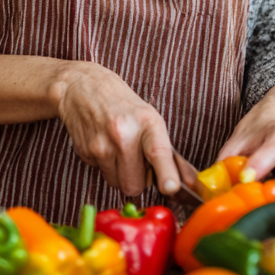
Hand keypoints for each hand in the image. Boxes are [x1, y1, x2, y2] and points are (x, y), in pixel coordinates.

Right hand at [53, 61, 181, 197]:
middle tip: (137, 159)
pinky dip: (106, 166)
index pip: (158, 152)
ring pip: (117, 183)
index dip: (167, 173)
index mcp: (147, 122)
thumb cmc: (123, 105)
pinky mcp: (86, 152)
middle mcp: (124, 133)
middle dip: (138, 179)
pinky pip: (102, 174)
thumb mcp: (150, 119)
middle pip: (135, 184)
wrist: (83, 87)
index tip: (172, 187)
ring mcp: (102, 144)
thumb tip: (191, 181)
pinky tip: (105, 145)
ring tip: (119, 149)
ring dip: (121, 174)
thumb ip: (168, 152)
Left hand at [218, 82, 274, 198]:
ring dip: (269, 203)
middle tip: (245, 204)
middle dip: (267, 198)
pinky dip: (274, 201)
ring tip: (249, 200)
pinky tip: (261, 196)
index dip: (255, 170)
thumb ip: (227, 162)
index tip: (241, 181)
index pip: (271, 155)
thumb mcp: (239, 138)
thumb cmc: (261, 127)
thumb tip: (214, 190)